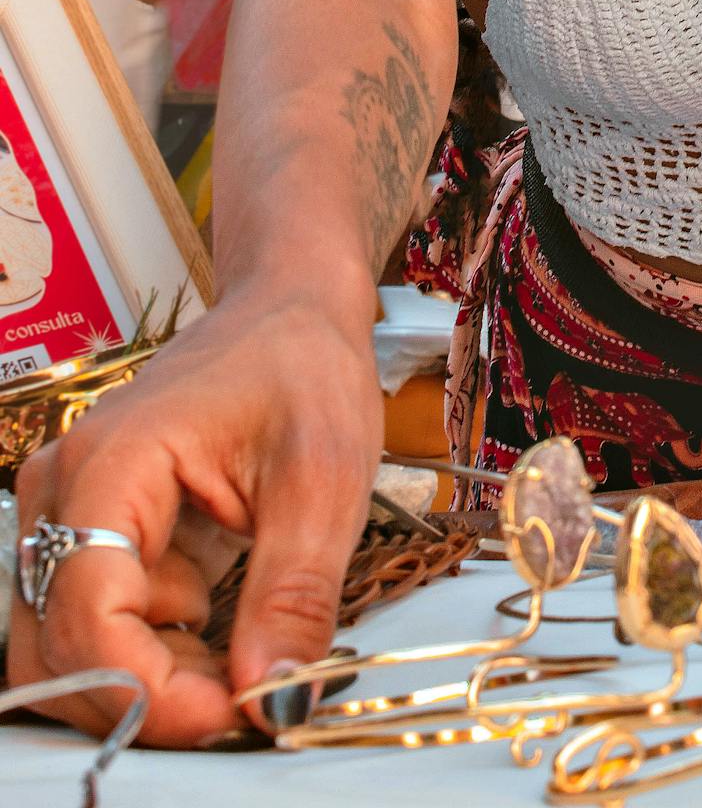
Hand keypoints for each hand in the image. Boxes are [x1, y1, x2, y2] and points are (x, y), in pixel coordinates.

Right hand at [6, 292, 382, 746]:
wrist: (293, 308)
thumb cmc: (305, 367)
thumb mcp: (325, 480)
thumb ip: (294, 595)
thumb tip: (271, 702)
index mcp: (112, 465)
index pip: (88, 617)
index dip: (150, 689)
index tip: (232, 710)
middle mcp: (65, 491)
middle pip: (58, 647)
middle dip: (144, 695)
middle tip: (241, 698)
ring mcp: (71, 511)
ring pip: (69, 646)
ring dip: (148, 677)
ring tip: (239, 652)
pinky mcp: (96, 530)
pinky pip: (97, 622)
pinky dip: (154, 651)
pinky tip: (222, 625)